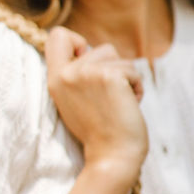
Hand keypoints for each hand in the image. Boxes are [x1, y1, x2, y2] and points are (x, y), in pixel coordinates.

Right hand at [45, 27, 147, 182]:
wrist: (112, 158)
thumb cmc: (100, 133)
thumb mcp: (75, 100)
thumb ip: (77, 75)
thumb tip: (89, 49)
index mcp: (56, 79)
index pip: (58, 35)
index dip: (78, 42)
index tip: (88, 66)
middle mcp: (67, 74)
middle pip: (101, 47)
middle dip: (114, 69)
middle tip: (109, 98)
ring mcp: (87, 73)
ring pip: (119, 57)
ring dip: (127, 78)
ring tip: (119, 102)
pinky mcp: (109, 76)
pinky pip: (133, 70)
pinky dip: (137, 87)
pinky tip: (129, 105)